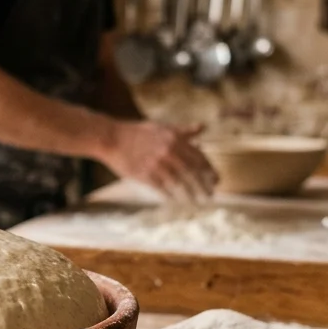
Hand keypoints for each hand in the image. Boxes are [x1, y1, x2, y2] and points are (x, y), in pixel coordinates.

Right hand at [93, 120, 216, 200]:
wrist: (111, 138)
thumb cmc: (137, 132)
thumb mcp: (162, 127)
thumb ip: (183, 131)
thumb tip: (202, 128)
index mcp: (174, 139)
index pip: (198, 157)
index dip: (209, 170)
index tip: (216, 180)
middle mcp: (168, 151)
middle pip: (192, 172)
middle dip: (204, 185)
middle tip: (210, 194)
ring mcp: (156, 164)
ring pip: (179, 182)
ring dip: (190, 193)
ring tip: (197, 201)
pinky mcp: (144, 174)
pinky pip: (162, 188)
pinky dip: (170, 195)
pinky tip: (176, 200)